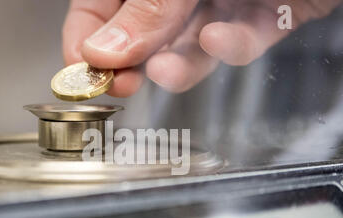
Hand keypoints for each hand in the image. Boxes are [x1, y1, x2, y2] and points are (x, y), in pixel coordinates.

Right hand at [63, 0, 342, 96]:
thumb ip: (144, 10)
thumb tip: (101, 52)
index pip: (99, 5)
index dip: (85, 40)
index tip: (80, 73)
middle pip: (142, 32)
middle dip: (130, 62)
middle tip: (119, 84)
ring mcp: (221, 0)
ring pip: (190, 46)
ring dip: (177, 64)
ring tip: (164, 70)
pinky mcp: (262, 16)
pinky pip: (240, 41)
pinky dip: (231, 47)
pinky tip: (219, 38)